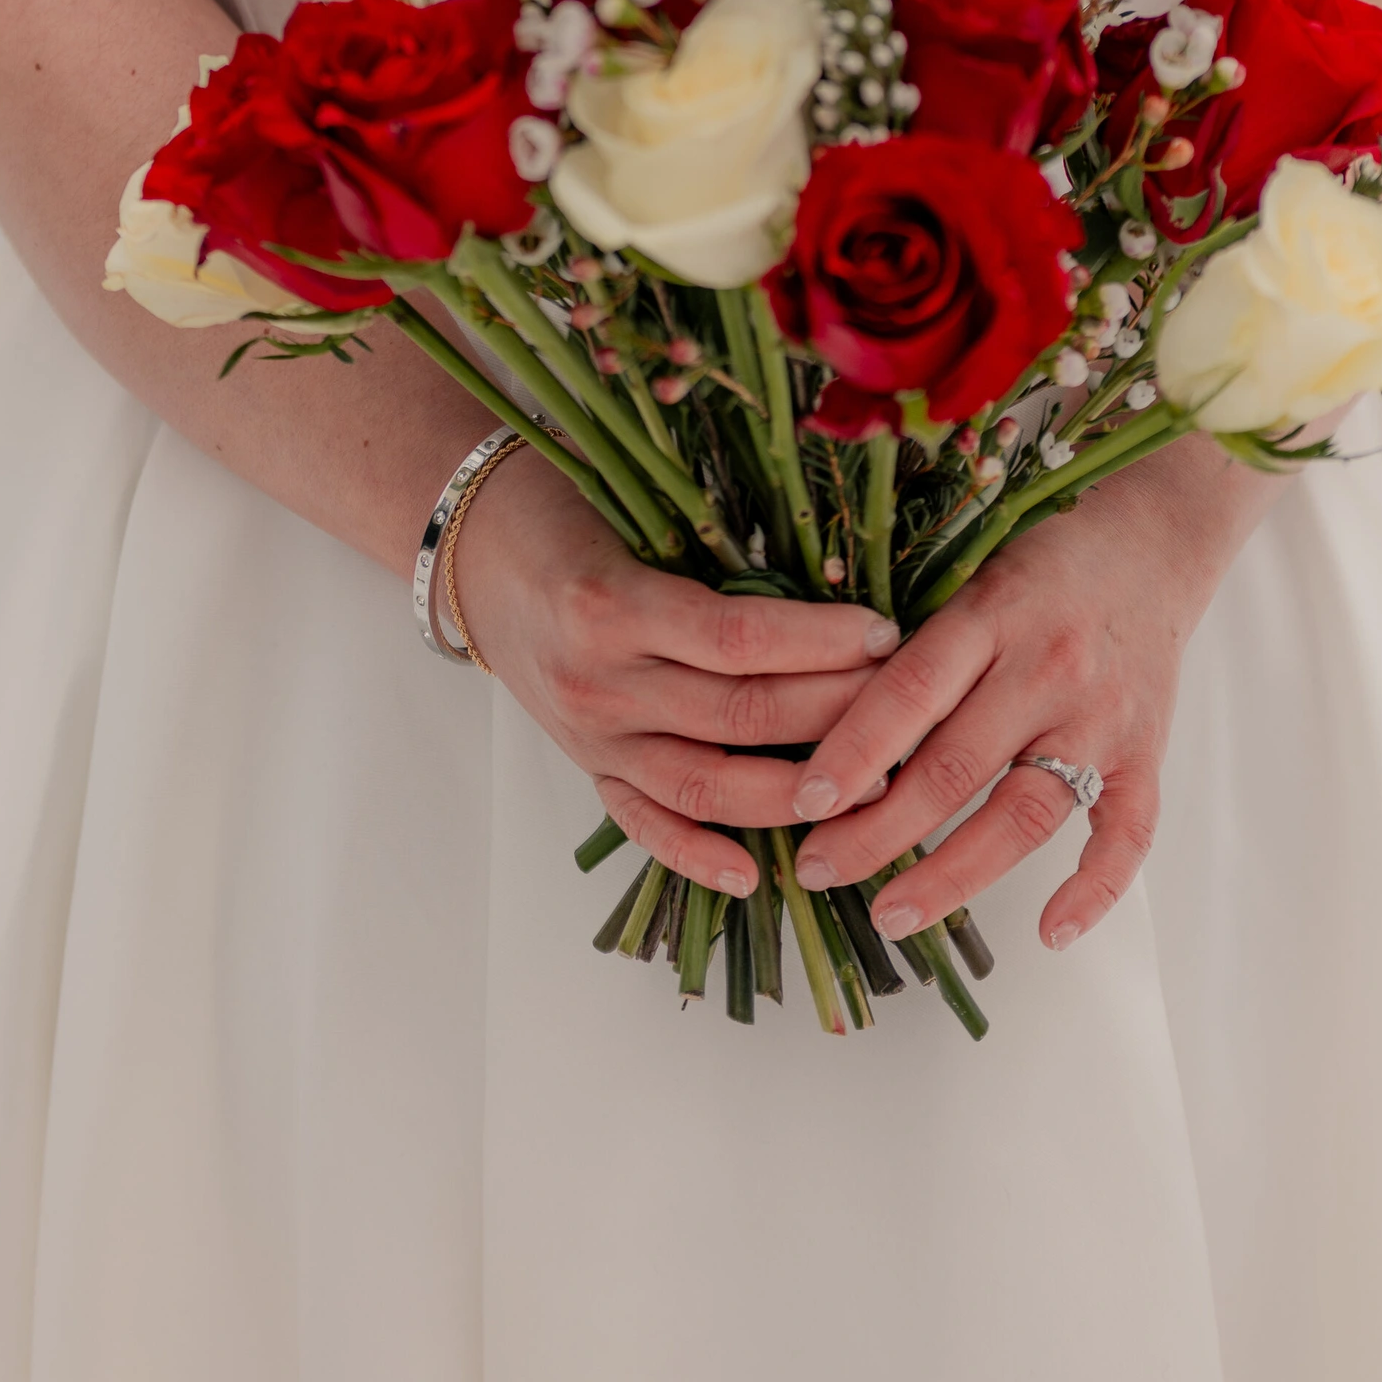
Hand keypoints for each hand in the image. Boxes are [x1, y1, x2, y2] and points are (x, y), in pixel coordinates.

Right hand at [451, 444, 898, 896]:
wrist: (472, 552)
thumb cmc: (565, 511)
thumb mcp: (632, 508)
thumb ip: (714, 545)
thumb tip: (835, 566)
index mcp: (611, 603)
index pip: (737, 639)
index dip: (819, 641)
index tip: (886, 632)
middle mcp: (599, 681)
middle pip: (738, 715)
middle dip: (835, 713)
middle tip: (909, 703)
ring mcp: (591, 735)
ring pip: (703, 785)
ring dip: (792, 793)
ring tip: (871, 786)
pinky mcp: (586, 767)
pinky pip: (644, 825)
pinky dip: (697, 856)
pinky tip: (754, 874)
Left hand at [784, 442, 1259, 951]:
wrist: (1152, 541)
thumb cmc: (1040, 558)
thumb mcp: (969, 568)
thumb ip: (916, 638)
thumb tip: (822, 718)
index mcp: (994, 612)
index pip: (913, 692)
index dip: (855, 751)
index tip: (804, 800)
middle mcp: (1050, 668)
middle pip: (954, 768)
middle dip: (877, 832)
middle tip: (818, 869)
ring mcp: (1104, 718)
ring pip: (1024, 815)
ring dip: (952, 876)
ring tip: (890, 914)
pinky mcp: (1148, 753)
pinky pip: (1127, 834)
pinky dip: (1093, 890)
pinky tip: (1049, 932)